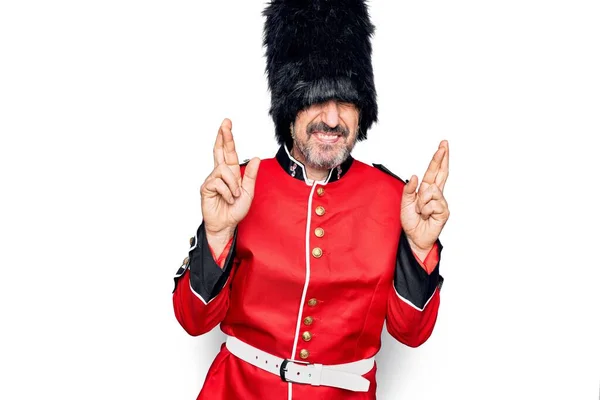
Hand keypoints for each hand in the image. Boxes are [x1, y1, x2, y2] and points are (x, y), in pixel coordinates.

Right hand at [200, 118, 259, 240]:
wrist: (226, 225)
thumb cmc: (235, 210)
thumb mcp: (248, 192)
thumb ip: (251, 175)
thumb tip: (256, 158)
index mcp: (232, 173)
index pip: (229, 152)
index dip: (227, 138)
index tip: (227, 124)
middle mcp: (220, 173)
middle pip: (220, 151)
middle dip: (223, 136)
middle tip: (225, 123)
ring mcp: (212, 180)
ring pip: (224, 170)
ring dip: (233, 184)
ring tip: (234, 195)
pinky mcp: (206, 187)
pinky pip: (219, 182)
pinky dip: (227, 192)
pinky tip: (227, 199)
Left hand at [400, 140, 449, 257]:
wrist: (414, 238)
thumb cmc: (411, 222)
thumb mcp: (405, 203)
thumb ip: (409, 190)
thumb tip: (415, 176)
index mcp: (426, 190)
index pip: (434, 171)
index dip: (438, 159)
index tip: (442, 146)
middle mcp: (435, 194)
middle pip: (441, 172)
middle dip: (442, 158)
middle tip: (444, 144)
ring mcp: (441, 202)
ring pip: (431, 191)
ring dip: (422, 202)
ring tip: (420, 212)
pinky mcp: (444, 211)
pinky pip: (433, 203)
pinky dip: (426, 209)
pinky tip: (426, 216)